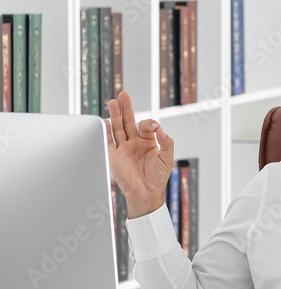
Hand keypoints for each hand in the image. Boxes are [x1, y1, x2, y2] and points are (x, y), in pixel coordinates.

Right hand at [104, 91, 173, 217]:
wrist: (146, 194)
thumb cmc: (157, 178)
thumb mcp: (167, 158)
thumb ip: (167, 142)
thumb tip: (161, 129)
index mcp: (147, 141)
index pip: (145, 125)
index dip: (150, 123)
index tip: (155, 128)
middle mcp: (134, 142)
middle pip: (128, 121)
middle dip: (126, 108)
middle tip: (123, 94)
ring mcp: (123, 148)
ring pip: (118, 128)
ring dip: (115, 115)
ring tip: (113, 101)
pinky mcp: (115, 156)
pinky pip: (109, 142)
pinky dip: (106, 132)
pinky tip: (105, 121)